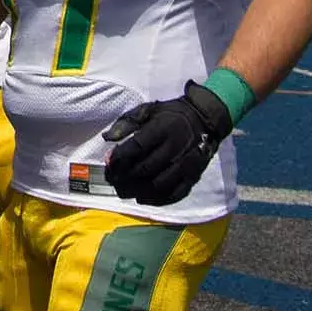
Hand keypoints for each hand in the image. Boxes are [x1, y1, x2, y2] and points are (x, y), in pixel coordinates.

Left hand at [101, 81, 232, 205]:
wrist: (204, 118)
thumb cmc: (170, 114)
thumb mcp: (147, 110)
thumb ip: (127, 123)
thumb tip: (107, 138)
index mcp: (163, 128)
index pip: (138, 146)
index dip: (120, 157)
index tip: (109, 164)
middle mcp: (176, 147)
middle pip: (147, 168)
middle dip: (126, 177)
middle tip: (113, 181)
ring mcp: (187, 163)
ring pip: (160, 184)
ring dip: (139, 191)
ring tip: (126, 191)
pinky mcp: (194, 175)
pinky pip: (176, 193)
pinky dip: (158, 200)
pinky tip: (143, 198)